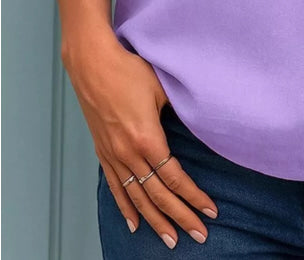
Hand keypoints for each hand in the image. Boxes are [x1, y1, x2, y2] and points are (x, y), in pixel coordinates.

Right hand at [63, 33, 218, 248]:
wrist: (93, 64)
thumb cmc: (129, 70)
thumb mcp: (163, 88)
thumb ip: (180, 110)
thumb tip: (199, 122)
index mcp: (147, 140)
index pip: (175, 179)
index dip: (194, 198)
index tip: (210, 211)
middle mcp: (129, 154)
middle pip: (158, 196)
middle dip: (180, 217)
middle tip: (199, 236)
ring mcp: (113, 155)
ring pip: (137, 198)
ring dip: (155, 221)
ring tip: (171, 239)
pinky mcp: (102, 151)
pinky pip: (115, 187)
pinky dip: (126, 208)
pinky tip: (135, 224)